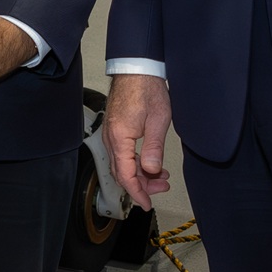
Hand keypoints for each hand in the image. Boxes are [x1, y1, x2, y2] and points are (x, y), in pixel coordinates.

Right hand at [102, 73, 173, 210]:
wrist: (137, 68)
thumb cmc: (146, 88)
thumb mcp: (158, 120)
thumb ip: (154, 148)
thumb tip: (151, 170)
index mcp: (119, 138)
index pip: (125, 175)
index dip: (137, 192)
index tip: (146, 203)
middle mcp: (110, 137)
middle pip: (122, 173)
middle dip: (141, 185)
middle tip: (161, 188)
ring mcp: (111, 133)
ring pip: (122, 164)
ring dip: (140, 174)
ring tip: (160, 176)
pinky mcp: (115, 129)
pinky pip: (122, 154)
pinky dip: (135, 163)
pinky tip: (149, 162)